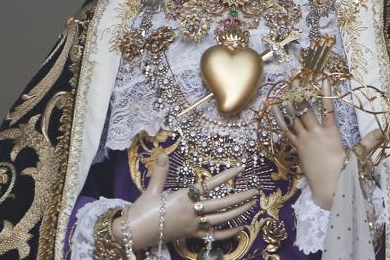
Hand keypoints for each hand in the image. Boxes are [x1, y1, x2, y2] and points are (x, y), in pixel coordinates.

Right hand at [113, 156, 257, 249]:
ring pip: (220, 220)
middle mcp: (191, 212)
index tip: (241, 168)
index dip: (226, 176)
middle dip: (239, 198)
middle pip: (220, 204)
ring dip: (237, 213)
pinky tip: (239, 228)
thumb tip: (164, 153)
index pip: (209, 185)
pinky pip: (213, 236)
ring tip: (251, 205)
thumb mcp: (151, 189)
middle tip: (255, 191)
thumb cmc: (142, 210)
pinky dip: (227, 233)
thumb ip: (160, 172)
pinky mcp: (191, 236)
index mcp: (182, 198)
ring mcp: (192, 226)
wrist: (134, 233)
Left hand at [274, 82, 385, 209]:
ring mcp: (304, 141)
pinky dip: (280, 119)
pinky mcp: (297, 148)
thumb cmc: (343, 173)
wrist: (327, 189)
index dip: (326, 94)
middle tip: (297, 80)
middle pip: (306, 110)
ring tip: (285, 90)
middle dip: (301, 94)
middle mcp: (316, 134)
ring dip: (289, 104)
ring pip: (294, 118)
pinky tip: (274, 109)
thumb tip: (382, 131)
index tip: (323, 79)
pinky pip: (286, 130)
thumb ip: (369, 142)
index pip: (329, 109)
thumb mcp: (357, 156)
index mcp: (331, 134)